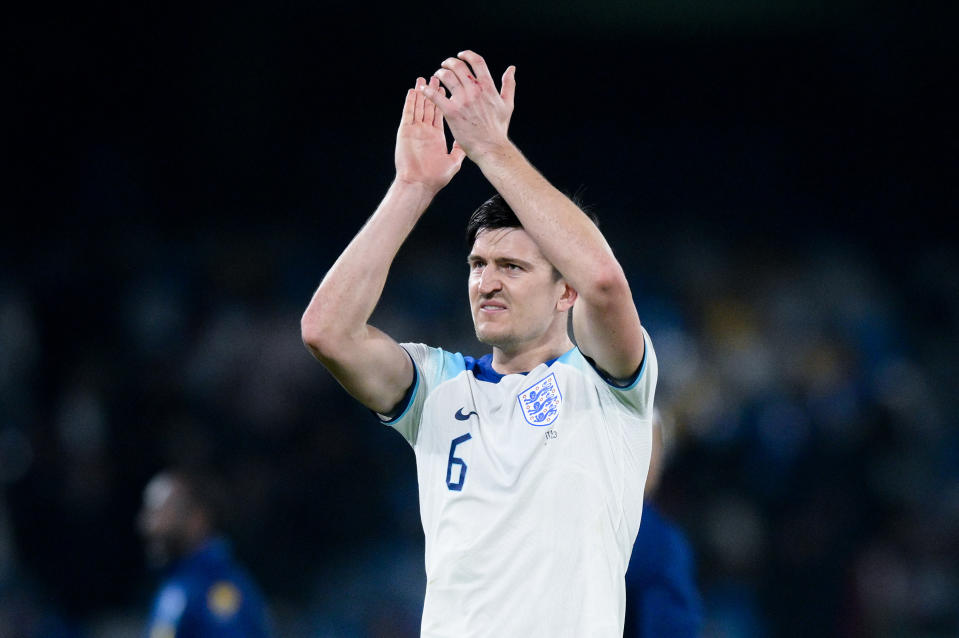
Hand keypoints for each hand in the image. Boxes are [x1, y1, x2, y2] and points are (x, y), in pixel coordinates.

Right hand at [395, 76, 466, 192]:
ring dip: (422, 93)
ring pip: (419, 107)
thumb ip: (459, 150)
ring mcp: (415, 130)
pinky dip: (411, 102)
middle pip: (430, 106)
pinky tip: (414, 91)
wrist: (419, 185)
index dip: (444, 100)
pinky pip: (409, 113)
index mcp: (436, 136)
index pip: (441, 113)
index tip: (448, 88)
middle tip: (437, 76)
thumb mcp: (452, 161)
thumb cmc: (435, 177)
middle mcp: (425, 131)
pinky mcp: (405, 132)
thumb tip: (467, 142)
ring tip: (424, 78)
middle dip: (433, 92)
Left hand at [420, 50, 515, 159]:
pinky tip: (423, 89)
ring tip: (436, 76)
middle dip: (449, 63)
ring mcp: (463, 101)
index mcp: (488, 87)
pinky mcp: (452, 112)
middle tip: (444, 66)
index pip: (477, 62)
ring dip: (439, 74)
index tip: (460, 55)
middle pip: (458, 66)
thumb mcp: (507, 104)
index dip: (467, 55)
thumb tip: (511, 69)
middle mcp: (475, 91)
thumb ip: (508, 85)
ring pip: (446, 77)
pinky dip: (428, 91)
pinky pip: (436, 96)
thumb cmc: (498, 129)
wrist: (491, 148)